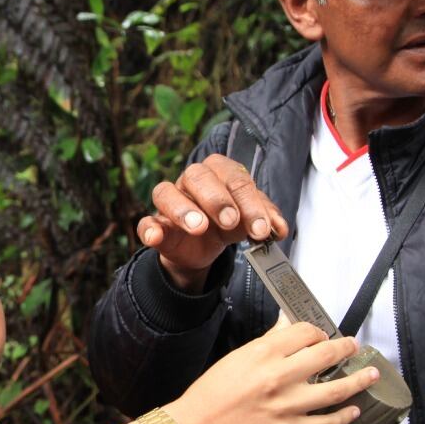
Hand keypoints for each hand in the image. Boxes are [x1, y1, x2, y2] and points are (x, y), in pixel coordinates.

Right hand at [137, 154, 288, 292]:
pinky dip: (149, 228)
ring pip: (166, 192)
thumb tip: (278, 228)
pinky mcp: (156, 224)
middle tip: (230, 221)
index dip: (249, 202)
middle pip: (198, 176)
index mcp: (218, 173)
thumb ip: (264, 220)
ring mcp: (170, 201)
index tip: (260, 228)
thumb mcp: (248, 221)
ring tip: (199, 227)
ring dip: (183, 209)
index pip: (234, 177)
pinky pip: (145, 221)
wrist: (201, 250)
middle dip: (217, 199)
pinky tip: (156, 236)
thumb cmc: (225, 225)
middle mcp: (191, 181)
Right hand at [168, 323, 379, 423]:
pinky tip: (353, 411)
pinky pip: (325, 423)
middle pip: (327, 355)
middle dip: (346, 349)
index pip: (305, 332)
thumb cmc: (212, 392)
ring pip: (336, 390)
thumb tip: (288, 325)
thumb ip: (268, 342)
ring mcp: (287, 405)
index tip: (322, 336)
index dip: (318, 332)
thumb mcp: (238, 356)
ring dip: (359, 381)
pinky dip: (343, 417)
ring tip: (371, 375)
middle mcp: (279, 376)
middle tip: (355, 348)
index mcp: (264, 353)